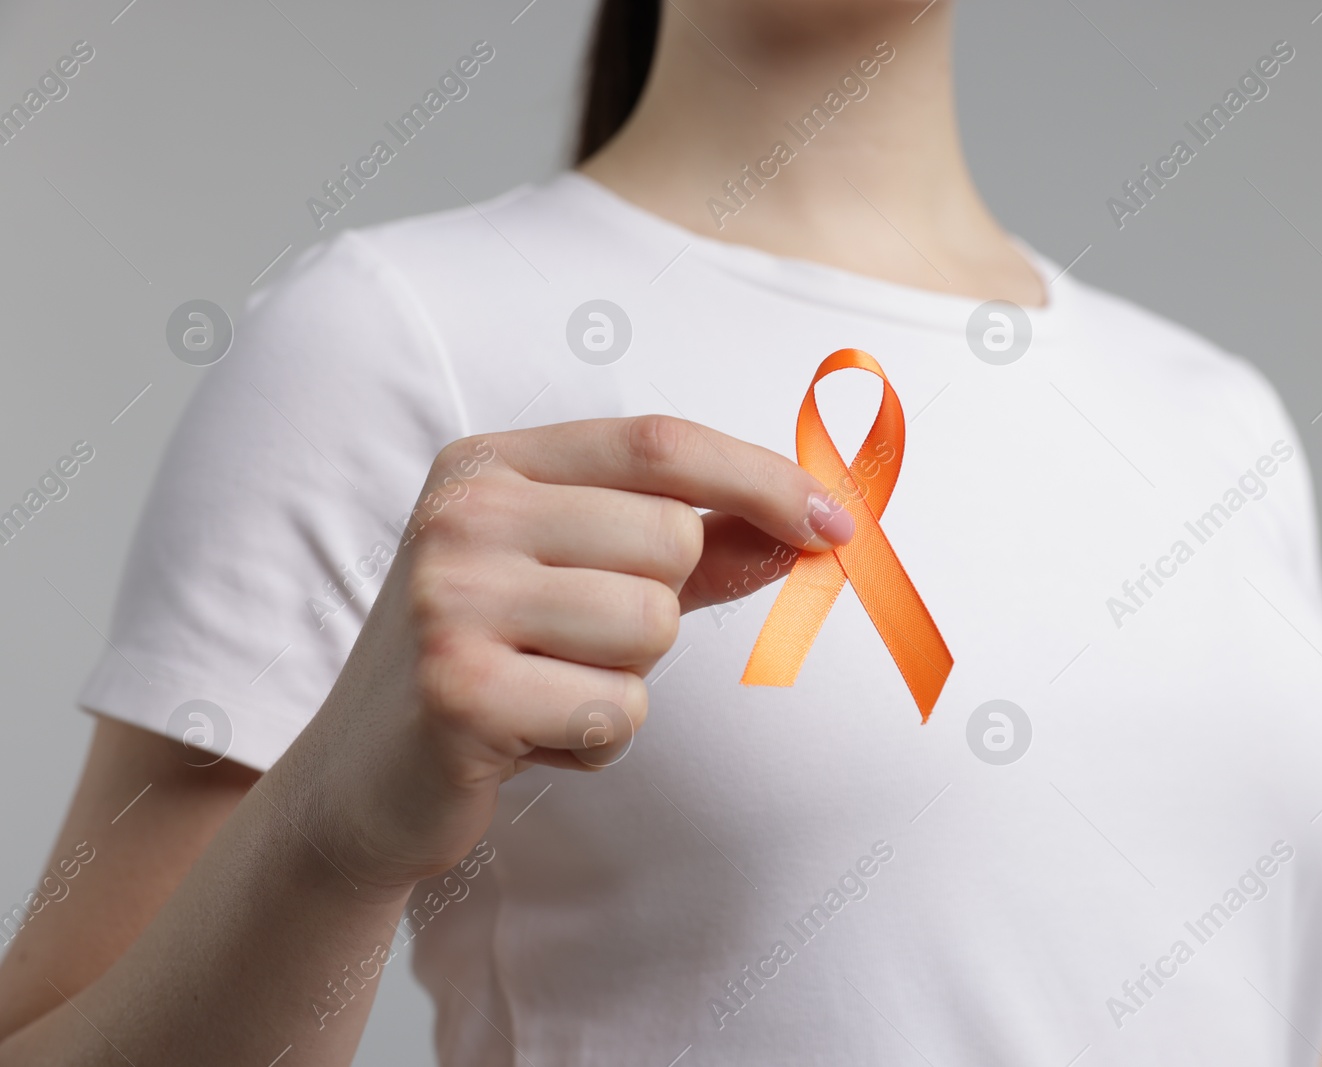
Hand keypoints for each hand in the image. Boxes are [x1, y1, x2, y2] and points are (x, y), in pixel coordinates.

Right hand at [276, 415, 853, 893]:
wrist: (363, 778)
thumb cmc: (490, 661)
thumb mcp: (577, 579)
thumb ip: (689, 546)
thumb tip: (805, 525)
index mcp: (490, 466)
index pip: (658, 443)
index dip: (761, 478)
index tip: (836, 522)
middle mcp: (462, 515)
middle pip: (671, 539)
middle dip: (661, 608)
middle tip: (579, 644)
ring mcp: (452, 599)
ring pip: (652, 628)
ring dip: (626, 680)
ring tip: (549, 689)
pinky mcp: (459, 691)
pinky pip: (617, 711)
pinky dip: (595, 741)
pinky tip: (529, 738)